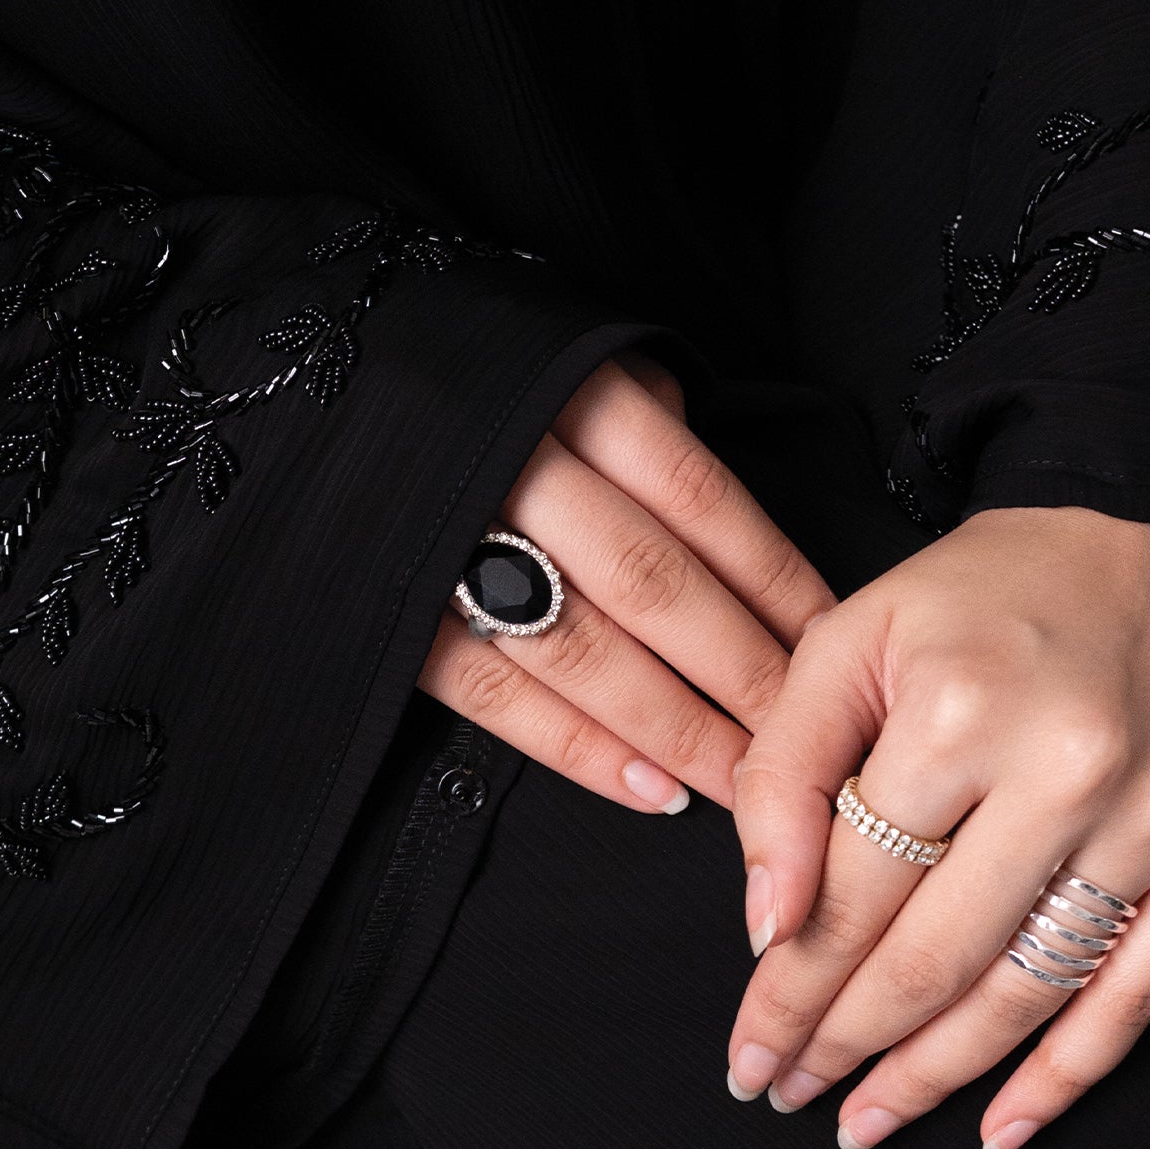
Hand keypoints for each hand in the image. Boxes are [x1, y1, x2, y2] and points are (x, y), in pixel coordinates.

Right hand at [420, 359, 832, 810]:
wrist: (318, 382)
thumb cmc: (473, 378)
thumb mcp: (570, 359)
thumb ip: (646, 424)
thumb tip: (729, 524)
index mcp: (572, 394)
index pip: (700, 501)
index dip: (773, 582)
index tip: (831, 647)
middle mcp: (515, 463)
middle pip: (653, 585)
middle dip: (738, 674)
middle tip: (801, 740)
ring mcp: (449, 538)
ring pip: (583, 649)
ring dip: (673, 727)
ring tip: (740, 782)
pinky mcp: (395, 608)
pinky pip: (497, 691)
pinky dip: (578, 749)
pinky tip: (650, 790)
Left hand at [725, 506, 1149, 1148]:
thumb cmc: (990, 590)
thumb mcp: (853, 640)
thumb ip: (784, 776)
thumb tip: (768, 931)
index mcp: (958, 709)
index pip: (850, 893)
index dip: (789, 990)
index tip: (749, 1051)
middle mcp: (1066, 768)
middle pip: (931, 958)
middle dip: (845, 1045)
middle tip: (789, 1096)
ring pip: (1026, 991)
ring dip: (938, 1077)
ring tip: (871, 1120)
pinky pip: (1139, 993)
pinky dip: (1067, 1075)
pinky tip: (1001, 1128)